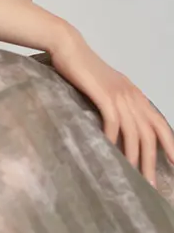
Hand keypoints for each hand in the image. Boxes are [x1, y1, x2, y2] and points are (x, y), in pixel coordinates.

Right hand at [50, 31, 173, 185]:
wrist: (69, 48)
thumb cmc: (83, 69)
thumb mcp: (107, 87)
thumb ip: (116, 104)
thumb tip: (119, 127)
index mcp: (136, 95)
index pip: (160, 123)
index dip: (170, 144)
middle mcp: (132, 96)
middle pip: (150, 133)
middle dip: (152, 160)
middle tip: (152, 184)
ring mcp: (119, 95)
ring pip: (134, 132)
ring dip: (135, 157)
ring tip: (134, 177)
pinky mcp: (103, 95)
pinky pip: (114, 122)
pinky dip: (113, 139)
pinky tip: (109, 152)